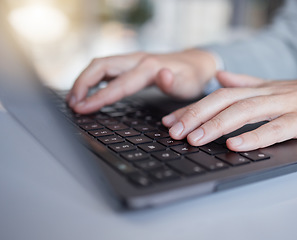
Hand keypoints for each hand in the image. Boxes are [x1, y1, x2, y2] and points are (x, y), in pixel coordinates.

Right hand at [67, 49, 216, 113]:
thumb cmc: (192, 77)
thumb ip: (174, 82)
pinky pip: (106, 68)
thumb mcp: (189, 84)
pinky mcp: (131, 64)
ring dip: (84, 80)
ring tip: (74, 100)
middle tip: (72, 105)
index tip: (82, 108)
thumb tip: (162, 76)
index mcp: (149, 67)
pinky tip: (88, 91)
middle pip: (101, 66)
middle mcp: (137, 60)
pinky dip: (93, 79)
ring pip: (100, 65)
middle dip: (82, 84)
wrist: (196, 64)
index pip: (118, 83)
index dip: (98, 96)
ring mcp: (133, 60)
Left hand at [162, 71, 296, 150]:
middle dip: (196, 116)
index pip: (217, 96)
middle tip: (174, 132)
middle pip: (225, 101)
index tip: (170, 121)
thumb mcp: (271, 86)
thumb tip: (219, 77)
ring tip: (195, 139)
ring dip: (217, 125)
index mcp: (256, 88)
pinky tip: (235, 145)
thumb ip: (244, 81)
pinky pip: (274, 129)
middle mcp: (265, 94)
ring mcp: (282, 106)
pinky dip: (253, 137)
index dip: (192, 108)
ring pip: (244, 112)